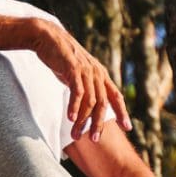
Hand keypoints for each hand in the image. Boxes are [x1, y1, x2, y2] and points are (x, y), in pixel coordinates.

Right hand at [28, 20, 131, 140]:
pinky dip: (75, 106)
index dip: (122, 112)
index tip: (128, 128)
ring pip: (89, 101)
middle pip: (103, 103)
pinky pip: (77, 92)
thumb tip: (86, 105)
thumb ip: (85, 87)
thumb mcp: (78, 73)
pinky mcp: (73, 69)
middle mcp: (96, 73)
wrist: (48, 37)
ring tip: (75, 134)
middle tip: (94, 139)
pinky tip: (71, 118)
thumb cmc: (62, 58)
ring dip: (83, 120)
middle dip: (99, 123)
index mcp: (101, 74)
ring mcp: (86, 71)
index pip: (116, 96)